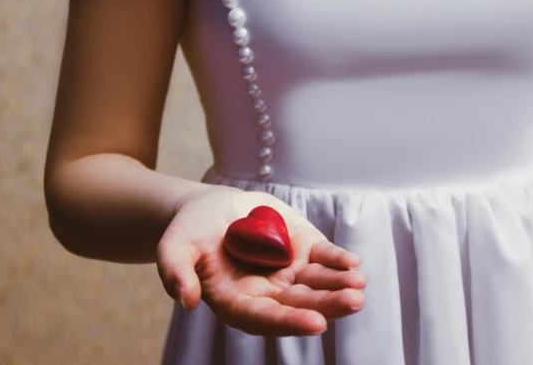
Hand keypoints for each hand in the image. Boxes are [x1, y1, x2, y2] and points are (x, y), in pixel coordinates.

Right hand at [156, 185, 366, 336]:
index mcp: (236, 302)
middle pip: (300, 305)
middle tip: (354, 301)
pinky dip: (338, 260)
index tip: (316, 324)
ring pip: (317, 284)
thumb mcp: (173, 247)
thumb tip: (184, 300)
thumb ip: (175, 272)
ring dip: (339, 285)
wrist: (209, 208)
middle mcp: (267, 293)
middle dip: (328, 305)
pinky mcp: (301, 247)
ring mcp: (288, 272)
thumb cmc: (189, 231)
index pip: (264, 319)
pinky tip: (352, 262)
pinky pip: (322, 257)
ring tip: (359, 284)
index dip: (289, 322)